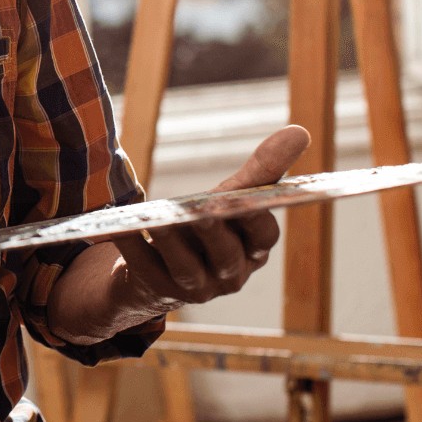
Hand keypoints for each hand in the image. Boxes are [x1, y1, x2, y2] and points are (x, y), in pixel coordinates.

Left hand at [112, 124, 310, 311]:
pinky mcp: (159, 290)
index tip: (245, 199)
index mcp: (253, 250)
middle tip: (202, 212)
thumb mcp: (232, 198)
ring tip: (159, 220)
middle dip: (214, 233)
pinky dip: (134, 248)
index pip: (264, 236)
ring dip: (173, 242)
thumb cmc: (207, 228)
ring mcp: (195, 288)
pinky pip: (145, 268)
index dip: (255, 220)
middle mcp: (229, 274)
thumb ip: (262, 170)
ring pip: (186, 267)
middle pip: (225, 254)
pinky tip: (120, 229)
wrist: (159, 270)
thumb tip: (300, 131)